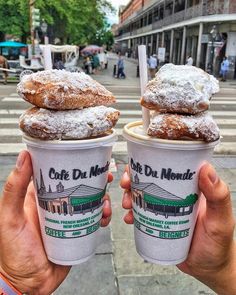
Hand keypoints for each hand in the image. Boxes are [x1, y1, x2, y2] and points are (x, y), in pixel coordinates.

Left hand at [0, 150, 111, 293]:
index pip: (58, 174)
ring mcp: (68, 219)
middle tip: (106, 179)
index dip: (73, 165)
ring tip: (105, 204)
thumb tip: (24, 156)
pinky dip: (102, 217)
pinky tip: (104, 218)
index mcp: (39, 197)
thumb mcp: (10, 217)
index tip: (86, 160)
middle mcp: (56, 205)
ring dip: (101, 199)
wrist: (28, 285)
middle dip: (94, 181)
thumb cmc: (13, 253)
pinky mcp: (77, 232)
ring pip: (89, 202)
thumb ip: (14, 189)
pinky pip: (93, 220)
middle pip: (79, 186)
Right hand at [120, 163, 235, 293]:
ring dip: (130, 196)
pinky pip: (141, 215)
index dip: (151, 164)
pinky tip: (129, 219)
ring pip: (142, 196)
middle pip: (150, 180)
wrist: (208, 269)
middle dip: (134, 179)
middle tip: (127, 185)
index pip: (169, 168)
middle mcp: (175, 196)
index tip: (139, 165)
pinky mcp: (157, 224)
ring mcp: (165, 210)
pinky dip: (132, 214)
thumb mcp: (221, 220)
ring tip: (127, 204)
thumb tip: (206, 168)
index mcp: (189, 189)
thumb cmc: (218, 244)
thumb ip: (218, 196)